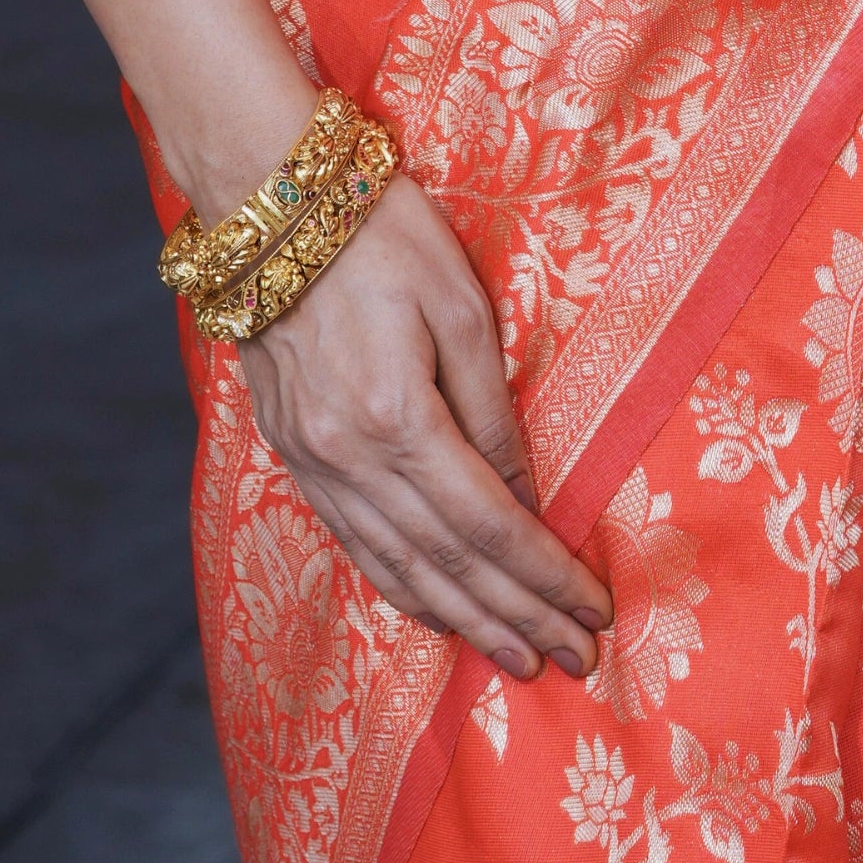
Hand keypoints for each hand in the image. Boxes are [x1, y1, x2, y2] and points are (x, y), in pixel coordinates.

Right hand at [234, 178, 612, 681]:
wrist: (269, 202)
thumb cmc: (379, 231)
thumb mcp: (458, 303)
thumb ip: (492, 408)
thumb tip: (524, 494)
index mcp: (399, 418)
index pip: (490, 523)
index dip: (545, 575)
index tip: (594, 609)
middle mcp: (350, 458)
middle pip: (449, 564)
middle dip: (517, 618)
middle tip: (574, 660)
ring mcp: (314, 463)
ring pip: (398, 570)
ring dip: (463, 622)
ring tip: (515, 658)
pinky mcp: (292, 454)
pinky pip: (355, 545)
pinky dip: (401, 588)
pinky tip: (434, 610)